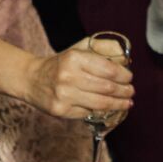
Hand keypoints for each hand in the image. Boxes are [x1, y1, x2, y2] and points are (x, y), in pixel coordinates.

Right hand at [14, 42, 134, 120]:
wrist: (31, 79)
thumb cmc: (61, 63)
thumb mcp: (80, 48)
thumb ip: (104, 48)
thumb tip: (126, 59)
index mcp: (75, 58)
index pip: (108, 69)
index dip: (123, 75)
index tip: (129, 78)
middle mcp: (68, 76)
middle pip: (107, 88)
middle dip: (124, 91)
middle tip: (130, 91)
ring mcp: (64, 95)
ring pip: (100, 104)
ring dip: (118, 104)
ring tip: (126, 102)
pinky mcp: (61, 111)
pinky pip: (88, 113)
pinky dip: (102, 112)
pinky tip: (109, 108)